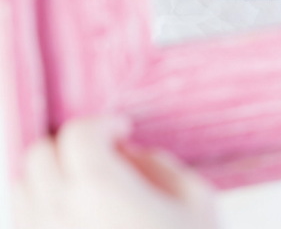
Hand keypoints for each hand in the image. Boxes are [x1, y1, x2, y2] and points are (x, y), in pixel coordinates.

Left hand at [12, 116, 219, 228]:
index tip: (121, 130)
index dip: (101, 124)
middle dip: (68, 145)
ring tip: (83, 187)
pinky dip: (41, 213)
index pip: (78, 133)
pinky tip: (75, 220)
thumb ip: (158, 166)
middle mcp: (60, 216)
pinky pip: (24, 227)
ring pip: (21, 192)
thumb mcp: (196, 200)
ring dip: (47, 177)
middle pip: (38, 156)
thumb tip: (128, 155)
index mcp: (100, 190)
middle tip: (100, 154)